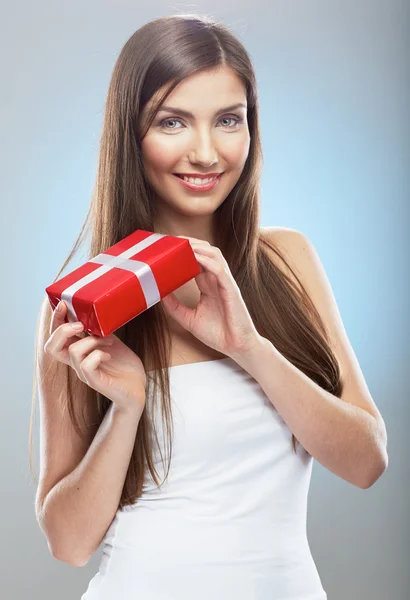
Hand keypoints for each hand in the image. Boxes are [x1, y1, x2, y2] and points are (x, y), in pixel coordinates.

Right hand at [44, 301, 146, 413]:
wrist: (137, 388)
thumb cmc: (124, 366)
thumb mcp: (110, 341)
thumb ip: (99, 331)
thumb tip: (94, 313)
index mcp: (79, 352)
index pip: (56, 337)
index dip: (55, 320)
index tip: (63, 304)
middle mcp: (77, 363)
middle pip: (50, 347)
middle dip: (62, 330)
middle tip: (81, 324)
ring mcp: (84, 373)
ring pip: (73, 351)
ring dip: (91, 341)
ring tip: (108, 342)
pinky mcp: (95, 381)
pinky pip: (86, 365)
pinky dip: (98, 354)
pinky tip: (109, 354)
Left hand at [161, 236, 261, 357]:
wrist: (237, 348)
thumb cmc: (218, 334)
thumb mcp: (189, 319)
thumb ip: (174, 306)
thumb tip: (158, 294)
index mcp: (208, 285)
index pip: (196, 260)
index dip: (183, 251)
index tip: (166, 246)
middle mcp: (217, 280)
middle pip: (205, 252)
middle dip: (189, 242)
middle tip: (170, 239)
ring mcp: (225, 283)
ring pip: (214, 255)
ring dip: (197, 246)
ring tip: (180, 242)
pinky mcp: (231, 290)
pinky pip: (219, 269)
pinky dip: (206, 260)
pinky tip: (193, 255)